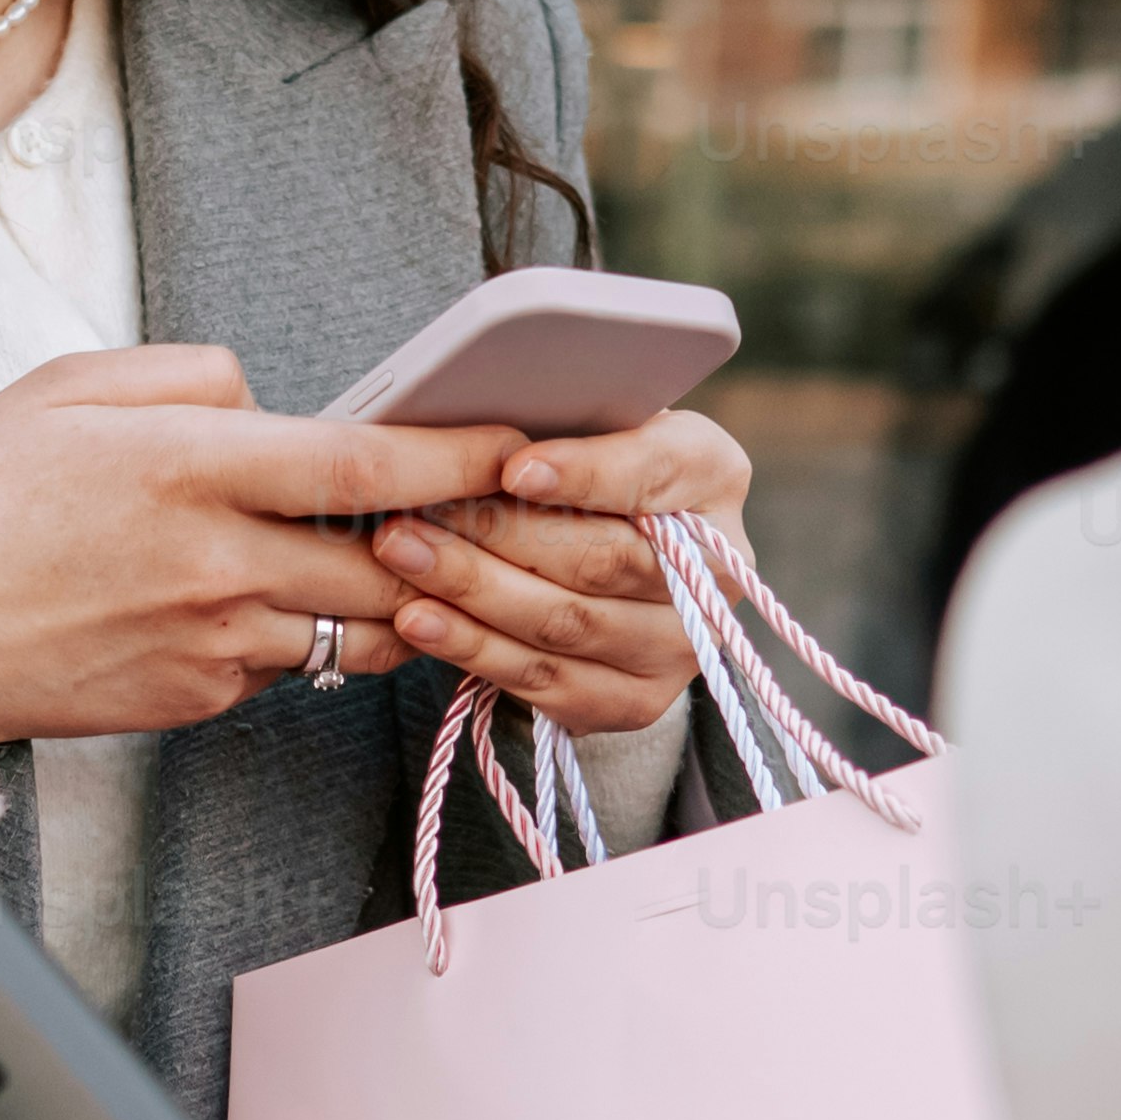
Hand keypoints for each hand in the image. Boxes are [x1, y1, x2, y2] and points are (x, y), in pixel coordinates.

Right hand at [0, 345, 520, 749]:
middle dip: (453, 540)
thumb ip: (187, 377)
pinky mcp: (198, 699)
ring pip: (357, 627)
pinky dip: (300, 635)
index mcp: (194, 467)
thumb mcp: (69, 388)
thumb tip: (266, 398)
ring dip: (389, 597)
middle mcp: (220, 560)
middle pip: (392, 561)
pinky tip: (269, 604)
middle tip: (485, 514)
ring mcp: (214, 640)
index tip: (513, 443)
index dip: (457, 455)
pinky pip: (286, 666)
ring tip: (393, 561)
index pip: (368, 461)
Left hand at [366, 408, 756, 737]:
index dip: (585, 473)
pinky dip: (471, 647)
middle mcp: (721, 572)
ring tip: (399, 553)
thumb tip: (483, 418)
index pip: (654, 473)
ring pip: (564, 622)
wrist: (617, 561)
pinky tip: (416, 616)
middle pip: (601, 559)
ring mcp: (681, 648)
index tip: (511, 467)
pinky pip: (542, 678)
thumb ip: (562, 418)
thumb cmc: (590, 469)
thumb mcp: (594, 425)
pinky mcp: (635, 702)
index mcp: (715, 475)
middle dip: (498, 534)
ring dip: (469, 589)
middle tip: (417, 510)